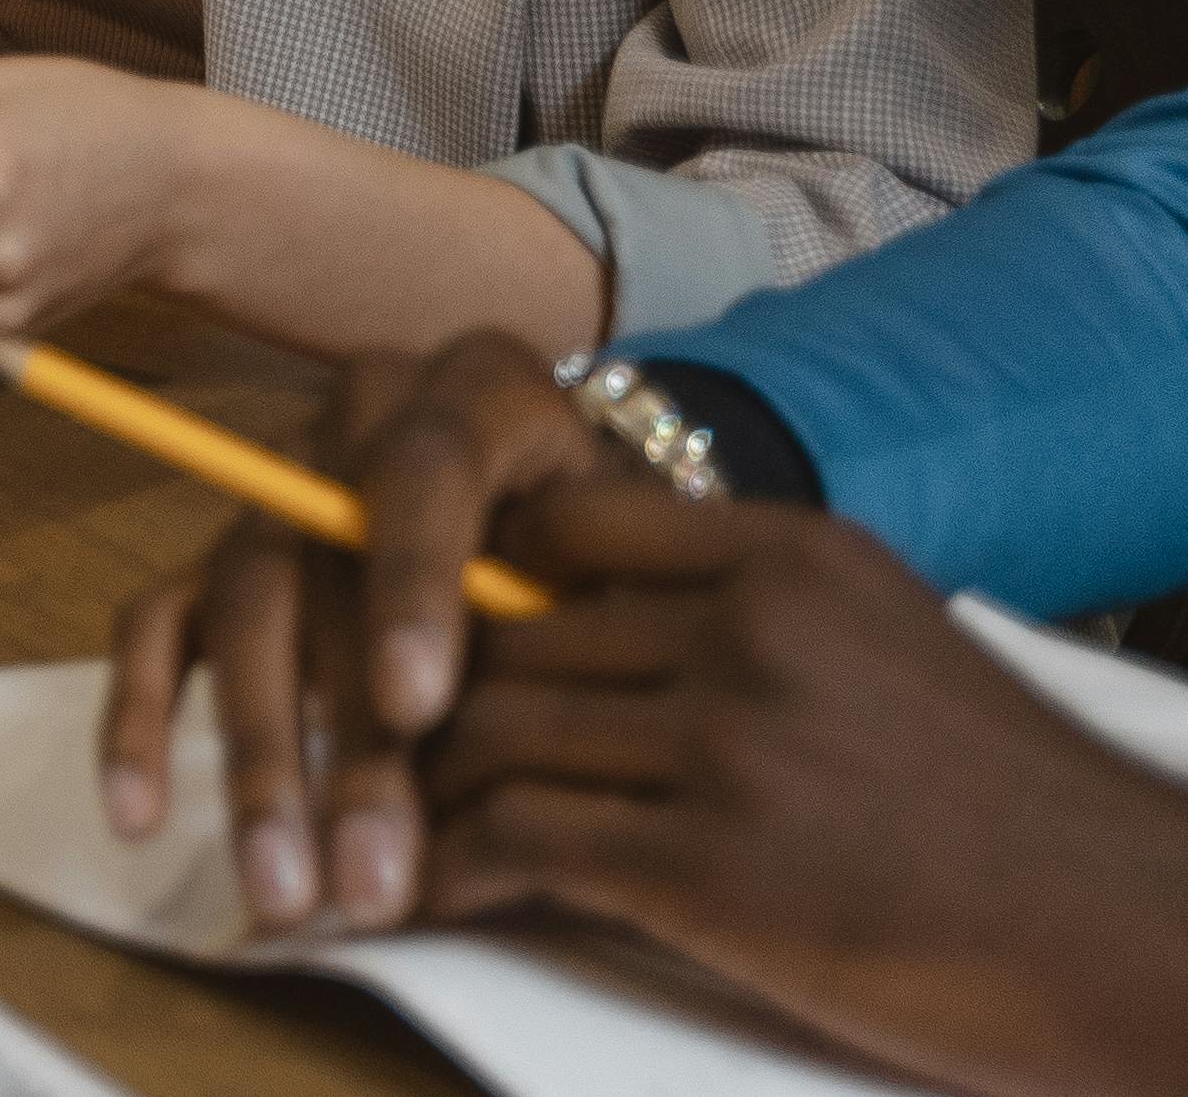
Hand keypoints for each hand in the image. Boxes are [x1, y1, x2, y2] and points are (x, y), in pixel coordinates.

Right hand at [96, 332, 619, 930]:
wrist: (593, 511)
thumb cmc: (633, 550)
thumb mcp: (639, 562)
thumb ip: (590, 628)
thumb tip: (540, 779)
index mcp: (480, 392)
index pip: (427, 474)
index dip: (414, 588)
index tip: (416, 710)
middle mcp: (360, 419)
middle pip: (322, 568)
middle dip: (344, 739)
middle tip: (367, 879)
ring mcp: (277, 487)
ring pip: (240, 609)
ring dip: (258, 759)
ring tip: (284, 891)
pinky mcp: (219, 552)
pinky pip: (155, 625)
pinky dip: (139, 718)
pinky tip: (140, 814)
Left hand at [409, 482, 1187, 1092]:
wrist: (1143, 937)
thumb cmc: (1017, 814)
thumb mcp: (892, 647)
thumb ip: (754, 620)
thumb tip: (608, 631)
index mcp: (790, 557)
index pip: (555, 525)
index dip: (472, 584)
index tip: (428, 640)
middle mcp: (749, 629)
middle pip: (501, 632)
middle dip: (416, 695)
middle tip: (354, 744)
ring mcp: (730, 745)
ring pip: (485, 733)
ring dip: (412, 788)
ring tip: (371, 829)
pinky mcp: (716, 868)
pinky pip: (517, 841)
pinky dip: (451, 868)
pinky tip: (430, 894)